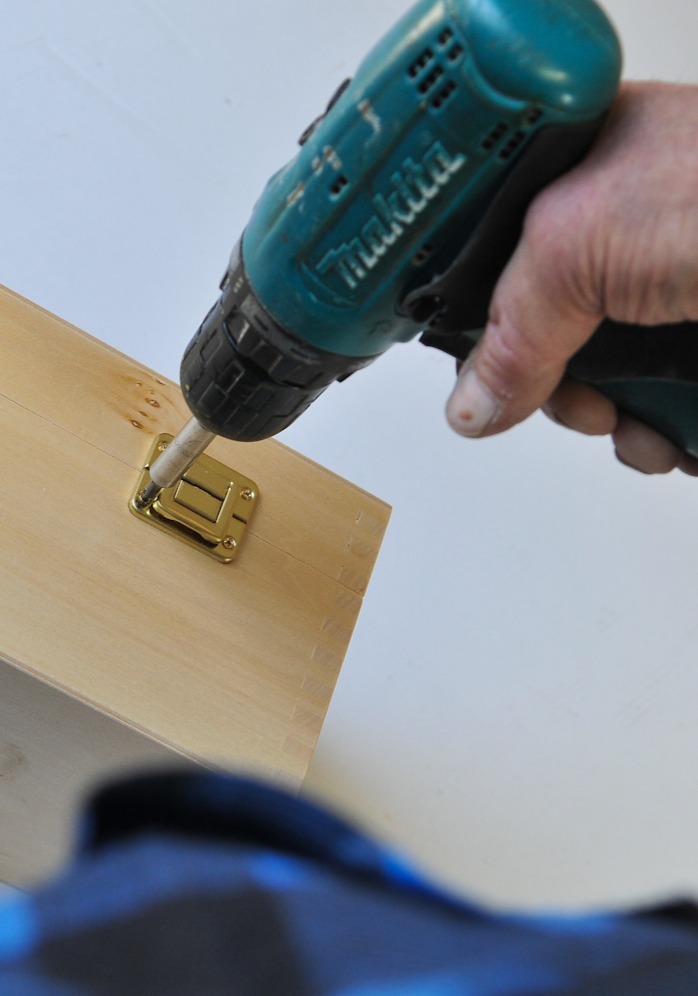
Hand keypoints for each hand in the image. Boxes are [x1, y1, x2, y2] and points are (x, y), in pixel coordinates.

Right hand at [446, 82, 697, 474]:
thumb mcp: (575, 246)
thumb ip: (509, 331)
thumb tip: (470, 405)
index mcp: (579, 181)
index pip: (499, 269)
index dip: (486, 328)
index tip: (485, 376)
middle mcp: (624, 237)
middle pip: (552, 340)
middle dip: (563, 393)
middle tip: (582, 403)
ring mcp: (671, 292)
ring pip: (613, 382)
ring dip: (620, 425)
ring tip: (642, 429)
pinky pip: (667, 404)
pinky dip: (668, 434)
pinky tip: (678, 436)